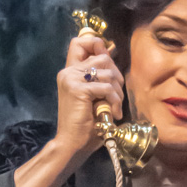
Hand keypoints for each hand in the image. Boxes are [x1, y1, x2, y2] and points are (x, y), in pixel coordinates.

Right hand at [53, 32, 124, 158]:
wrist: (72, 144)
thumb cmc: (85, 124)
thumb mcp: (94, 95)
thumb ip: (99, 76)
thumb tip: (112, 52)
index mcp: (69, 72)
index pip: (80, 42)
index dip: (97, 44)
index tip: (108, 63)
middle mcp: (68, 72)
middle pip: (102, 57)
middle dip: (116, 75)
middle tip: (117, 95)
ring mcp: (71, 79)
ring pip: (107, 72)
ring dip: (118, 91)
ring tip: (115, 107)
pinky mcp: (78, 89)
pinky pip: (107, 88)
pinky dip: (115, 101)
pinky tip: (113, 114)